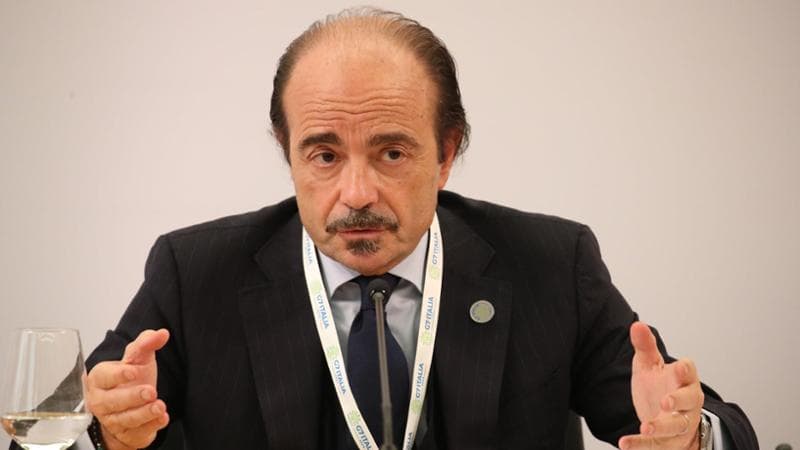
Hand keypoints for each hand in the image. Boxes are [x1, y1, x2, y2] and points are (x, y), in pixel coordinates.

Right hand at [85, 329, 170, 449]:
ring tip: (160, 406)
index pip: (104, 376)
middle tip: (150, 391)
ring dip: (144, 414)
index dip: (118, 374)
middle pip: (113, 401)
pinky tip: (162, 418)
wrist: (130, 405)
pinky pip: (137, 433)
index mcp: (100, 379)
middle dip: (132, 397)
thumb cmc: (130, 378)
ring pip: (126, 419)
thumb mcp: (137, 358)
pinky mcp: (126, 434)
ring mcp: (112, 420)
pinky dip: (150, 426)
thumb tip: (162, 333)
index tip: (133, 371)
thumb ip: (146, 343)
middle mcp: (101, 401)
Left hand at [619, 322, 703, 449]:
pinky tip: (624, 443)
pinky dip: (640, 445)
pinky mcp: (668, 441)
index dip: (686, 370)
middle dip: (678, 401)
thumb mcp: (651, 365)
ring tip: (646, 426)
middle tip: (666, 401)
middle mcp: (687, 402)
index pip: (688, 372)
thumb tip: (637, 325)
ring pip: (675, 426)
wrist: (665, 414)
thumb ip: (645, 346)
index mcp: (684, 379)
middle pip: (688, 401)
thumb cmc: (661, 385)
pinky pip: (656, 445)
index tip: (681, 367)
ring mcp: (680, 423)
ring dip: (661, 427)